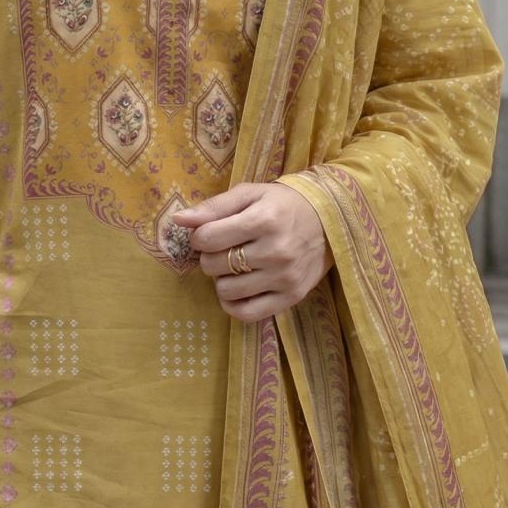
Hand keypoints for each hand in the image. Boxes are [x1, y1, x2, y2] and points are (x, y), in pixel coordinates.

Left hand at [172, 180, 334, 322]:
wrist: (329, 220)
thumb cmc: (282, 204)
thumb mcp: (250, 194)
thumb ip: (213, 207)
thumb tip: (178, 220)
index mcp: (264, 220)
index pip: (207, 238)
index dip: (199, 236)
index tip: (209, 233)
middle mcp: (276, 251)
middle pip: (214, 265)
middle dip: (210, 256)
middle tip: (225, 248)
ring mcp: (285, 277)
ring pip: (226, 290)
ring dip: (222, 279)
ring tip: (235, 266)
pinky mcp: (291, 297)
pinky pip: (246, 313)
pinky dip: (233, 303)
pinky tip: (237, 289)